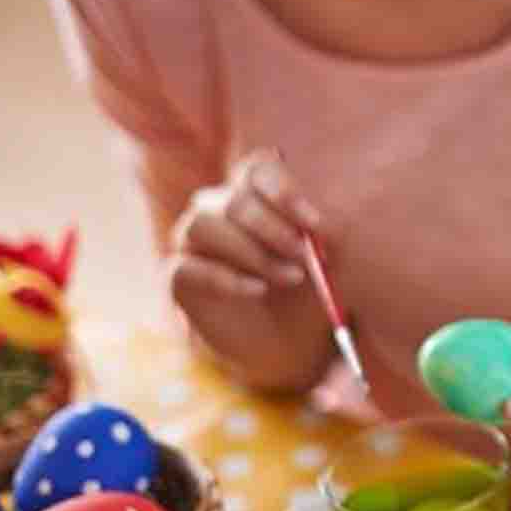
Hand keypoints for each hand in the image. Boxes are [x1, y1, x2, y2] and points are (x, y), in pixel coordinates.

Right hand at [168, 147, 320, 318]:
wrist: (284, 342)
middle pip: (234, 200)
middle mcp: (217, 209)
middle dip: (274, 229)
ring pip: (203, 225)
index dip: (283, 189)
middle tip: (304, 256)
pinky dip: (227, 278)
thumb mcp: (332, 262)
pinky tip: (258, 290)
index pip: (257, 168)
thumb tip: (320, 224)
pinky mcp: (179, 277)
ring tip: (290, 277)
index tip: (313, 223)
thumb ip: (331, 236)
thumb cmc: (306, 289)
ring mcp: (193, 241)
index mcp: (254, 193)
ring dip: (253, 253)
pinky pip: (187, 266)